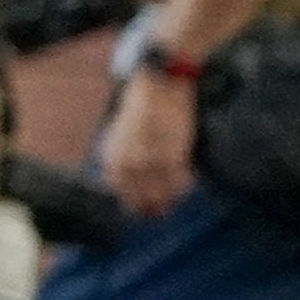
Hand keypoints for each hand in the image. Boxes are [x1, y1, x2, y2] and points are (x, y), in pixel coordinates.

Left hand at [98, 68, 194, 218]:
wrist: (159, 85)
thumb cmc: (141, 108)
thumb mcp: (122, 133)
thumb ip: (123, 157)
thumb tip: (128, 181)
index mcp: (114, 153)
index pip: (120, 188)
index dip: (131, 202)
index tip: (138, 211)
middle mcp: (130, 160)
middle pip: (140, 195)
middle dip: (149, 208)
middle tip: (158, 215)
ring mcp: (152, 158)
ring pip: (161, 191)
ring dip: (167, 202)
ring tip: (171, 207)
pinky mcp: (174, 153)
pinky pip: (179, 179)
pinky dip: (183, 186)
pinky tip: (186, 188)